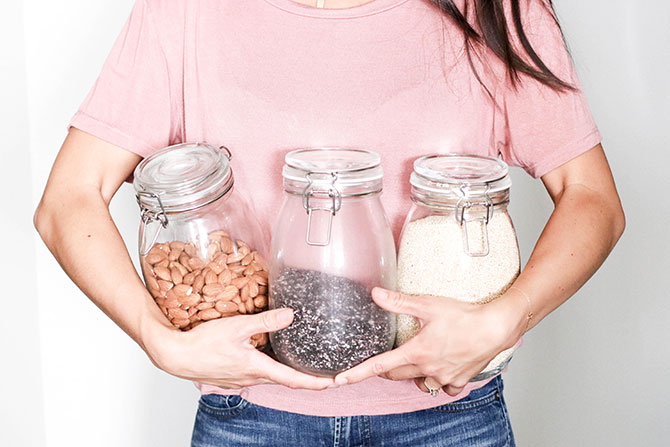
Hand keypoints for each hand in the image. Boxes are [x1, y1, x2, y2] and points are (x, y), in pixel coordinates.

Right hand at [144, 308, 334, 389]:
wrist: (174, 356)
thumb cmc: (202, 343)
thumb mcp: (237, 327)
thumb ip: (265, 321)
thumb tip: (290, 315)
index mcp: (257, 368)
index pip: (293, 379)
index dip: (315, 382)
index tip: (333, 383)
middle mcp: (251, 377)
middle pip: (285, 379)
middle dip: (306, 377)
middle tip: (324, 372)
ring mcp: (241, 379)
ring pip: (271, 376)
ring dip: (287, 371)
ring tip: (302, 362)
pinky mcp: (232, 375)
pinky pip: (257, 372)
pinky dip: (269, 367)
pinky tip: (270, 354)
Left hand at [334, 288, 524, 395]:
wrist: (496, 328)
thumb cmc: (464, 315)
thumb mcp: (428, 304)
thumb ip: (399, 302)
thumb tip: (376, 294)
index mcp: (416, 352)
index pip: (379, 365)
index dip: (356, 373)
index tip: (339, 380)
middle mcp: (427, 368)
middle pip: (396, 375)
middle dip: (387, 369)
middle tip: (385, 358)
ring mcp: (444, 376)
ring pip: (420, 382)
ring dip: (414, 374)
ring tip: (417, 359)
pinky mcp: (460, 379)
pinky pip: (444, 387)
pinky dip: (440, 381)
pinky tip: (442, 368)